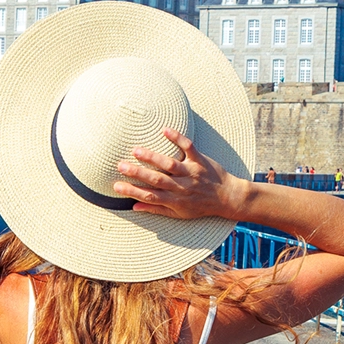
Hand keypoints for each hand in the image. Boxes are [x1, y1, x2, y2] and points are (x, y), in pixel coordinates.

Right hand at [112, 128, 248, 219]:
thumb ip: (156, 209)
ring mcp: (191, 172)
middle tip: (120, 166)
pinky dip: (177, 138)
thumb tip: (134, 207)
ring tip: (136, 150)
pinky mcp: (200, 160)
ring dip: (152, 157)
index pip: (149, 196)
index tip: (116, 186)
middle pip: (157, 180)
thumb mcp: (179, 213)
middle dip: (137, 173)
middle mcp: (182, 186)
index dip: (132, 191)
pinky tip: (164, 130)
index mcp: (174, 200)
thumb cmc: (200, 206)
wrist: (227, 197)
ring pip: (169, 164)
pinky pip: (189, 147)